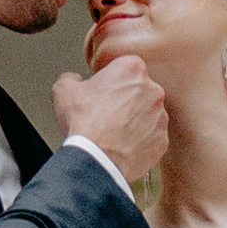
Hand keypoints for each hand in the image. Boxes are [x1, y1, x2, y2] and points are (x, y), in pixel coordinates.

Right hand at [58, 58, 167, 183]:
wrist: (97, 159)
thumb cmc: (85, 124)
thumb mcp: (64, 90)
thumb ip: (71, 78)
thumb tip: (73, 80)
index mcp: (132, 69)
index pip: (124, 68)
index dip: (110, 80)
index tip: (102, 91)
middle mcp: (153, 89)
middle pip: (139, 90)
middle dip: (125, 100)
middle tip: (106, 113)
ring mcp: (160, 116)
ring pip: (148, 114)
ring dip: (134, 120)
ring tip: (113, 131)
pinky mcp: (162, 139)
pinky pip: (151, 137)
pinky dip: (140, 140)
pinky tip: (122, 145)